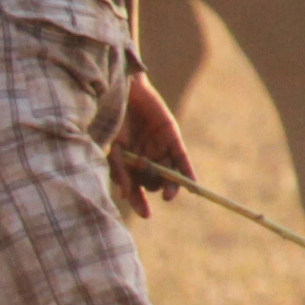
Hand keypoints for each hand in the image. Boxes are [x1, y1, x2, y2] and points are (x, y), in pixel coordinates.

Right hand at [113, 74, 193, 216]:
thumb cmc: (111, 119)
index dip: (139, 202)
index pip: (135, 188)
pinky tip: (193, 187)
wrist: (122, 90)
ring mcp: (159, 148)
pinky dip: (187, 173)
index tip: (145, 214)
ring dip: (172, 186)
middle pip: (153, 182)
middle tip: (153, 189)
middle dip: (155, 188)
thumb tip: (126, 195)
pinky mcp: (172, 138)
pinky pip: (182, 160)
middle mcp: (145, 158)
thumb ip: (120, 170)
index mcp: (128, 163)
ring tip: (169, 194)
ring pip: (169, 174)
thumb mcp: (113, 148)